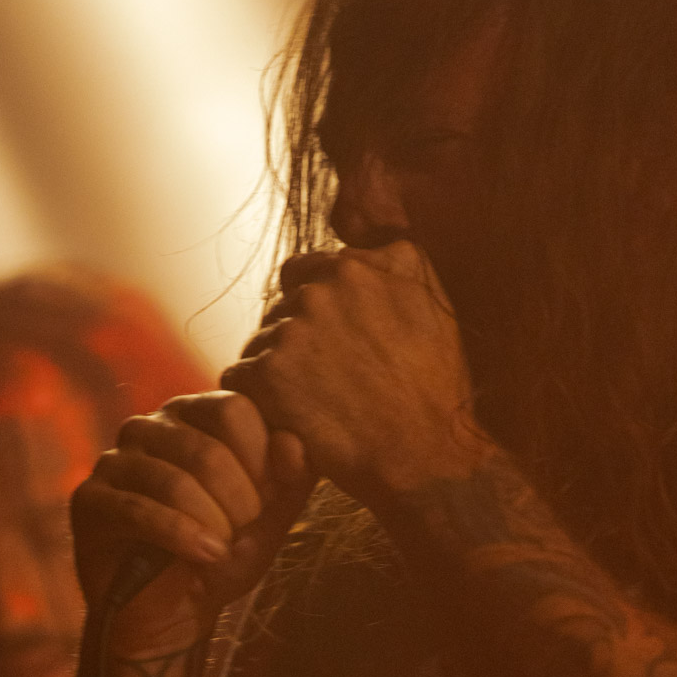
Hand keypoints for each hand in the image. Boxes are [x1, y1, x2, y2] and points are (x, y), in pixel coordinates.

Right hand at [71, 391, 312, 654]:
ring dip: (214, 524)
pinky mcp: (90, 500)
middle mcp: (149, 427)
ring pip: (175, 481)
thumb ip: (290, 478)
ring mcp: (114, 461)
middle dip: (240, 501)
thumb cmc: (222, 555)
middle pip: (207, 448)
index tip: (269, 500)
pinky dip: (182, 537)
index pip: (234, 408)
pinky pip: (139, 510)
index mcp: (193, 416)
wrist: (174, 612)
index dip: (262, 460)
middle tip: (245, 532)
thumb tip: (294, 443)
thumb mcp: (270, 518)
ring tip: (225, 551)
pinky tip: (207, 556)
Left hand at [219, 242, 485, 502]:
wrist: (430, 462)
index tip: (337, 352)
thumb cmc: (437, 399)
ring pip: (261, 341)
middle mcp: (340, 278)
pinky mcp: (271, 369)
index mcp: (384, 260)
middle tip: (331, 387)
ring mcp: (302, 321)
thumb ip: (391, 256)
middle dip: (297, 343)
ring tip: (318, 409)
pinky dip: (257, 402)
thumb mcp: (437, 306)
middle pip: (283, 305)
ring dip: (277, 372)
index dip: (316, 314)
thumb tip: (346, 214)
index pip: (310, 270)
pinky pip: (240, 376)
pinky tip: (291, 422)